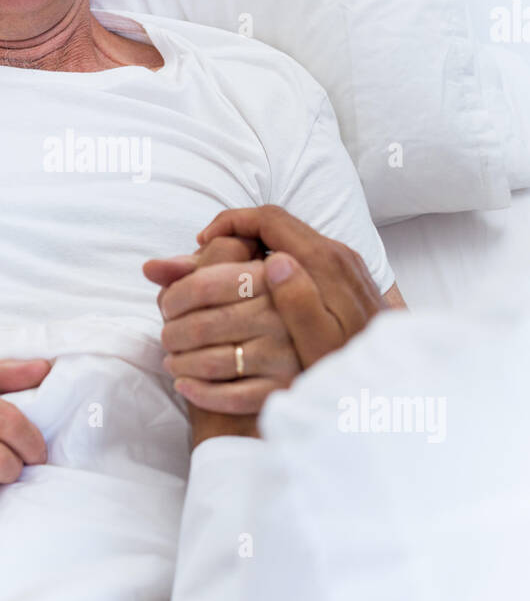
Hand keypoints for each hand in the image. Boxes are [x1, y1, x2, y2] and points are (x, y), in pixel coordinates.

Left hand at [144, 235, 296, 443]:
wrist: (284, 358)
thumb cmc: (244, 308)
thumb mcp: (225, 279)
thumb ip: (188, 269)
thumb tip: (150, 268)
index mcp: (268, 277)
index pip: (203, 285)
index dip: (173, 299)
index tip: (168, 308)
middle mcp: (283, 313)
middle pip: (202, 327)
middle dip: (172, 335)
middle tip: (168, 339)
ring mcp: (286, 352)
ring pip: (212, 363)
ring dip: (180, 365)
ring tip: (173, 362)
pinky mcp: (284, 387)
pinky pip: (232, 397)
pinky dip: (199, 392)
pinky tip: (184, 385)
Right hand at [197, 204, 387, 366]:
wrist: (397, 381)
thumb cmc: (349, 367)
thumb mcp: (318, 344)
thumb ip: (298, 302)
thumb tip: (276, 262)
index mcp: (326, 263)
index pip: (270, 219)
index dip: (231, 223)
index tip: (203, 244)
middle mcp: (338, 254)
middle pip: (278, 222)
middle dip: (238, 231)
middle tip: (207, 256)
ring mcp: (345, 263)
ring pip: (290, 236)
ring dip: (255, 244)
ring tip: (226, 270)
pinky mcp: (347, 276)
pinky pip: (303, 252)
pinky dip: (274, 257)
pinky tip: (260, 285)